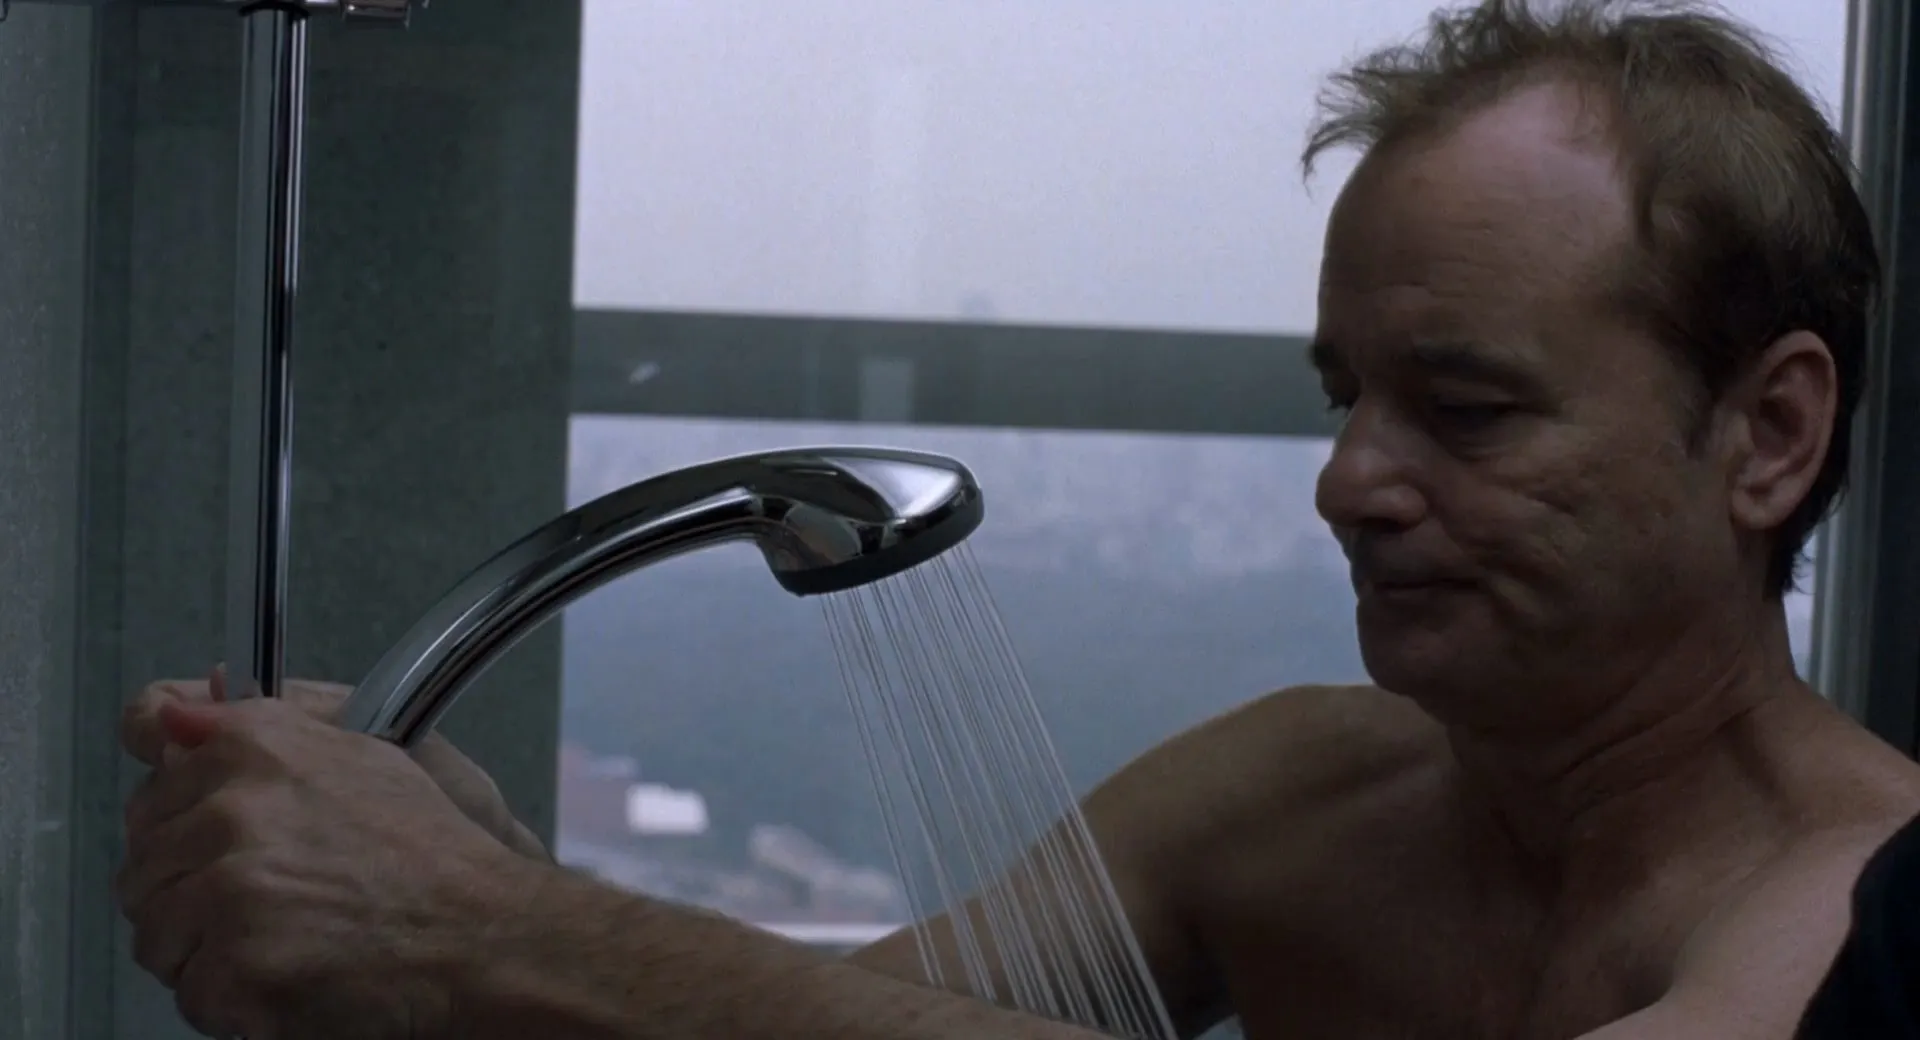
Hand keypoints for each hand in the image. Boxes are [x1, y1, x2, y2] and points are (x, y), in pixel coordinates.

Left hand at [116, 694, 543, 1037]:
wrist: (481, 934)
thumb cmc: (431, 854)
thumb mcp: (358, 751)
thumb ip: (251, 730)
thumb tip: (168, 716)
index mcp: (253, 749)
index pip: (149, 793)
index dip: (184, 829)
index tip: (219, 849)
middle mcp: (231, 810)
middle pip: (144, 871)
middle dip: (190, 897)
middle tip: (267, 908)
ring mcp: (228, 890)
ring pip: (158, 938)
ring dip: (207, 953)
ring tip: (284, 944)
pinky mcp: (235, 964)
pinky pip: (192, 995)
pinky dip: (235, 1004)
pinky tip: (291, 979)